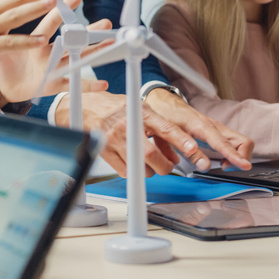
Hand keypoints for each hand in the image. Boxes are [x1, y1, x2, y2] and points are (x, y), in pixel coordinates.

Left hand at [0, 0, 110, 106]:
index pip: (51, 23)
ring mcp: (53, 68)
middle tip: (106, 22)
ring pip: (77, 58)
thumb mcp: (0, 45)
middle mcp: (49, 52)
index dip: (62, 11)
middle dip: (89, 31)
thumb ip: (3, 31)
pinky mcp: (53, 84)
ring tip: (110, 45)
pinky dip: (87, 85)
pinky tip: (103, 83)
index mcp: (36, 40)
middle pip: (72, 40)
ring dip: (94, 52)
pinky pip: (72, 84)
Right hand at [56, 91, 252, 176]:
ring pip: (139, 167)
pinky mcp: (103, 152)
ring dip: (148, 170)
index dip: (181, 140)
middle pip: (151, 155)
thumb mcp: (140, 109)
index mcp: (139, 112)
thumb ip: (159, 128)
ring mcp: (113, 140)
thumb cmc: (115, 107)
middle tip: (166, 166)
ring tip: (147, 162)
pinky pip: (124, 172)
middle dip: (163, 166)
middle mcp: (126, 126)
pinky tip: (131, 161)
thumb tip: (176, 153)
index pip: (165, 128)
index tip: (193, 150)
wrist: (85, 107)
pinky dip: (132, 172)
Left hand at [142, 88, 252, 172]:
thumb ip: (187, 153)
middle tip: (225, 167)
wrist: (165, 104)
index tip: (245, 166)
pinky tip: (221, 160)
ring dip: (238, 156)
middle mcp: (215, 126)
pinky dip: (233, 154)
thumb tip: (204, 165)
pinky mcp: (218, 131)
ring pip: (241, 142)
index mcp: (202, 126)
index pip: (224, 143)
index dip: (236, 156)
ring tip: (223, 165)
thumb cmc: (167, 117)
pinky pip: (234, 143)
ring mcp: (218, 128)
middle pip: (243, 141)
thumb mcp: (171, 136)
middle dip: (242, 157)